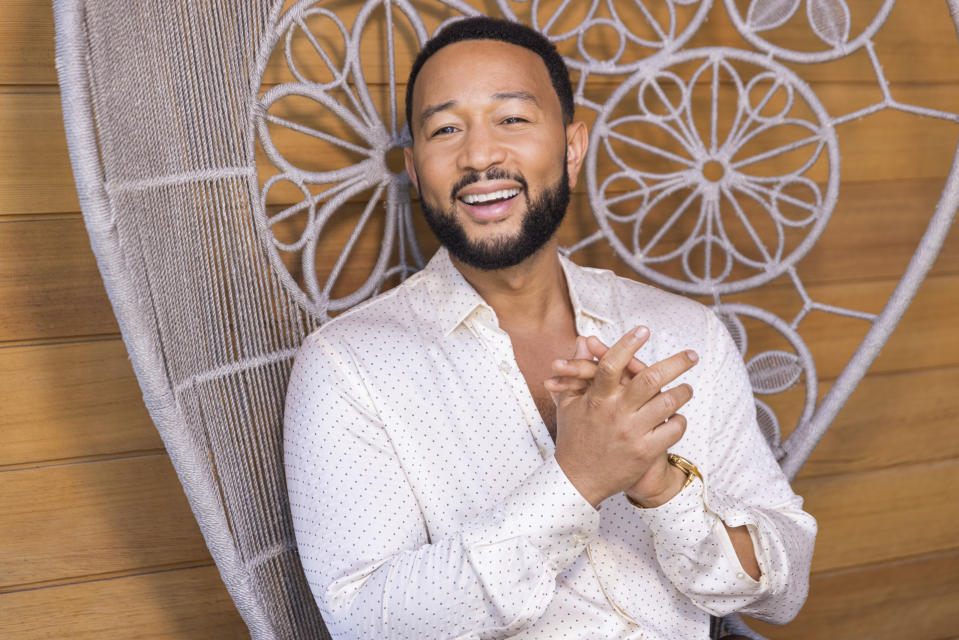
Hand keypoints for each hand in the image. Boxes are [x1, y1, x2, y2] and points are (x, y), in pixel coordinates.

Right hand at [545, 327, 697, 506]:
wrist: (577, 480)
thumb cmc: (573, 438)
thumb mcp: (569, 402)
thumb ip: (579, 370)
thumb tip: (585, 341)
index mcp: (597, 399)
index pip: (612, 364)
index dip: (628, 344)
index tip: (643, 330)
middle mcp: (616, 413)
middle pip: (651, 379)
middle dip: (676, 363)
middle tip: (692, 355)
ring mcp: (632, 433)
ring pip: (668, 402)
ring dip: (683, 391)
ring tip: (687, 388)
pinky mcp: (645, 452)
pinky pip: (673, 429)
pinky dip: (680, 420)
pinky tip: (677, 416)